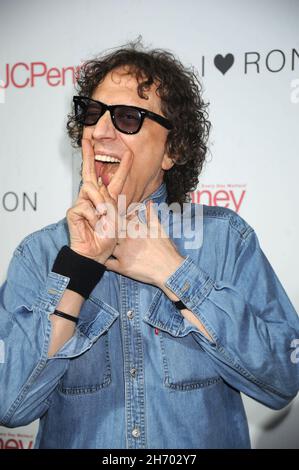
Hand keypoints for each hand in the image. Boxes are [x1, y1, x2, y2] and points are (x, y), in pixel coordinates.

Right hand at [67, 139, 130, 263]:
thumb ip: (112, 202)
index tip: (128, 152)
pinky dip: (93, 216)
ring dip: (101, 203)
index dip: (122, 166)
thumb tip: (99, 187)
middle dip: (88, 155)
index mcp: (108, 200)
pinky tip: (93, 225)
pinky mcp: (73, 211)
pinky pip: (85, 206)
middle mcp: (94, 199)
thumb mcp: (118, 218)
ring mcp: (83, 203)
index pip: (115, 179)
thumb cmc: (107, 239)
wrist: (95, 254)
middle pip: (90, 173)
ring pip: (91, 190)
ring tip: (104, 218)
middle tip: (87, 140)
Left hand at [104, 200, 184, 286]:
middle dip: (105, 231)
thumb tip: (148, 202)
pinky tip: (103, 257)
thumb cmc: (166, 249)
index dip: (113, 218)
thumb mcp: (159, 229)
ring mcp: (123, 253)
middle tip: (103, 232)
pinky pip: (106, 263)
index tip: (110, 220)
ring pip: (106, 245)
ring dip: (103, 244)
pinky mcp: (122, 267)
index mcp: (135, 228)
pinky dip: (103, 260)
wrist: (171, 270)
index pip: (118, 219)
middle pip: (109, 231)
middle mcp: (127, 239)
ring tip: (102, 244)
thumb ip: (151, 215)